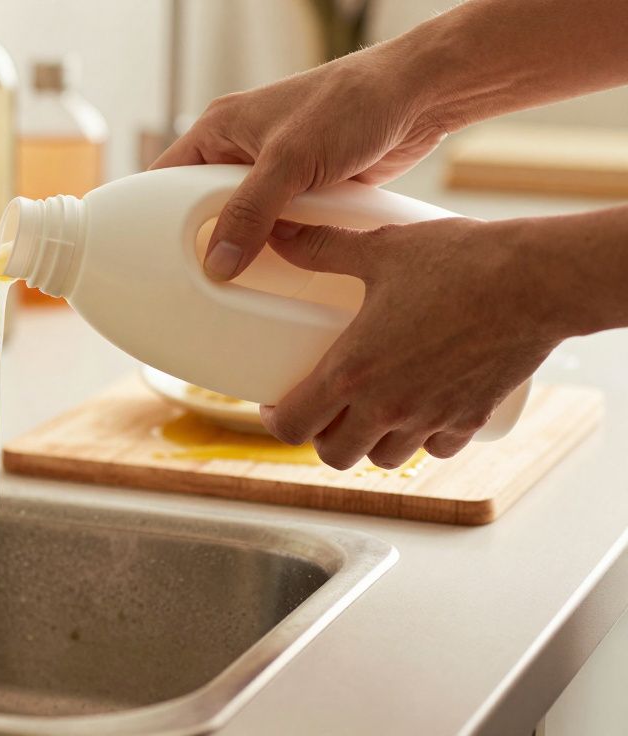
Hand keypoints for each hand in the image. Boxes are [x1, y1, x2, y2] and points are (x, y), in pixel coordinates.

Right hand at [150, 51, 447, 280]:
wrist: (419, 96)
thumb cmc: (351, 104)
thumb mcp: (290, 161)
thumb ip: (250, 213)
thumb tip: (218, 263)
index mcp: (219, 131)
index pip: (167, 179)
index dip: (154, 218)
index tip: (150, 259)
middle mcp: (241, 151)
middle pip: (203, 209)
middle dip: (203, 244)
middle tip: (197, 284)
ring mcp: (275, 173)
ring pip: (246, 223)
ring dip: (248, 250)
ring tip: (235, 288)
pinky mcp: (306, 191)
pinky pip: (281, 230)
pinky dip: (282, 251)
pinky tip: (281, 277)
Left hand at [259, 217, 560, 469]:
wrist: (538, 281)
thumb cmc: (459, 263)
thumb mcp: (381, 249)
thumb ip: (324, 247)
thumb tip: (279, 231)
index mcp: (352, 373)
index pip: (293, 427)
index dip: (277, 420)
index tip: (279, 403)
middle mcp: (386, 408)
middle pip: (334, 455)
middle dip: (322, 437)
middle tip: (323, 407)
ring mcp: (430, 418)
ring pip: (384, 458)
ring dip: (369, 441)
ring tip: (367, 410)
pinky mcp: (470, 419)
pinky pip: (435, 449)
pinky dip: (422, 439)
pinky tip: (419, 412)